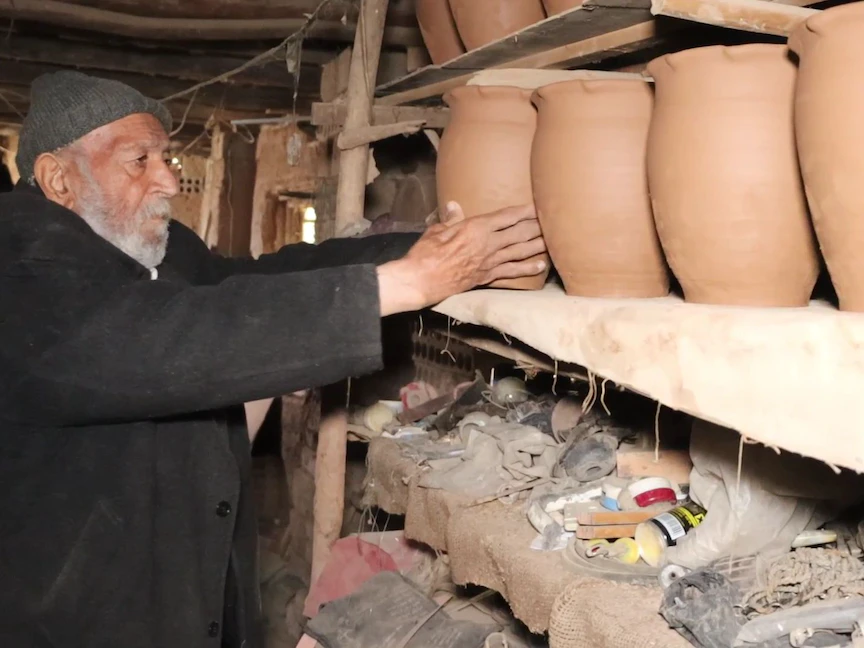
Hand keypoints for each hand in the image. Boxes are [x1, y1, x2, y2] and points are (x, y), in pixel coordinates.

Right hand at [377, 201, 546, 314]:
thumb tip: (455, 206)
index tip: (539, 205)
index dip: (524, 211)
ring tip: (554, 240)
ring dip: (538, 246)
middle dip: (537, 227)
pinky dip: (527, 269)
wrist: (422, 281)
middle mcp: (488, 245)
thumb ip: (451, 219)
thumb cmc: (425, 254)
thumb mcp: (437, 230)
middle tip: (554, 221)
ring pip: (520, 252)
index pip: (506, 217)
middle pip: (519, 233)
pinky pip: (512, 273)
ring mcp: (489, 263)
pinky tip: (541, 266)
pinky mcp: (487, 277)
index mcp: (476, 228)